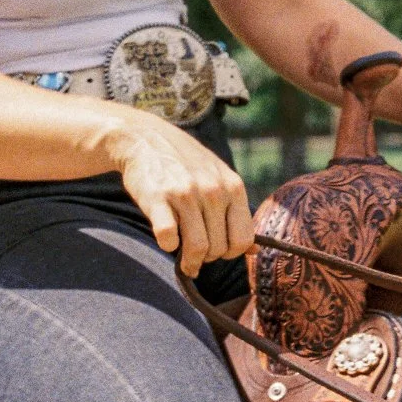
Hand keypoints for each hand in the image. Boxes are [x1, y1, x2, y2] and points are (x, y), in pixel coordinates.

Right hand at [108, 113, 255, 274]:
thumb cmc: (186, 164)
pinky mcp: (158, 199)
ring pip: (197, 248)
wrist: (146, 139)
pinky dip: (168, 246)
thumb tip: (255, 251)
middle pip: (219, 248)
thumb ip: (236, 212)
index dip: (231, 253)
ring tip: (184, 261)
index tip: (218, 251)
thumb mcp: (219, 179)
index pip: (243, 239)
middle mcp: (212, 190)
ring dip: (190, 262)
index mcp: (233, 187)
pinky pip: (168, 239)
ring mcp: (185, 193)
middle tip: (197, 253)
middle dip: (208, 258)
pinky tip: (167, 239)